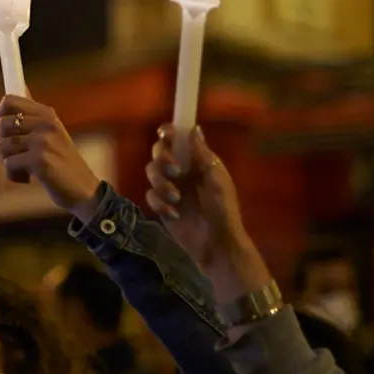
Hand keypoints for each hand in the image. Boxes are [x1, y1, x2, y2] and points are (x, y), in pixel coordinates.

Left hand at [0, 96, 101, 221]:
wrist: (84, 191)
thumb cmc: (62, 164)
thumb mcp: (51, 134)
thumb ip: (33, 118)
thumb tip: (11, 97)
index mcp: (47, 114)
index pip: (9, 101)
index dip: (0, 114)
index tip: (3, 128)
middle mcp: (46, 123)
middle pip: (2, 125)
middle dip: (4, 143)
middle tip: (19, 156)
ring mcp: (43, 141)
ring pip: (2, 145)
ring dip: (9, 161)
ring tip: (26, 168)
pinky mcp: (39, 160)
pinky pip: (8, 164)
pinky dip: (14, 175)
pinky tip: (29, 179)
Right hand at [144, 125, 242, 268]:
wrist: (216, 244)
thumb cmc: (223, 210)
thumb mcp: (216, 180)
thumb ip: (203, 155)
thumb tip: (194, 128)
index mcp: (197, 160)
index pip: (178, 138)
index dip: (169, 131)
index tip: (166, 133)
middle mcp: (181, 170)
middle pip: (159, 151)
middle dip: (163, 159)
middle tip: (174, 171)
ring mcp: (170, 187)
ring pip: (151, 172)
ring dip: (160, 183)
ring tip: (176, 198)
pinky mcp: (162, 205)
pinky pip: (150, 196)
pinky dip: (160, 204)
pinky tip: (174, 215)